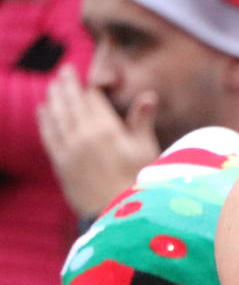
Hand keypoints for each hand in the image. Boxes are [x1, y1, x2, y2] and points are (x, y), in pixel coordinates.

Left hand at [37, 65, 159, 218]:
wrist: (121, 214)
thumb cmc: (141, 183)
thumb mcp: (147, 150)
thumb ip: (142, 121)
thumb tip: (148, 95)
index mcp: (106, 129)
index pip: (93, 99)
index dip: (91, 86)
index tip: (88, 77)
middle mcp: (83, 134)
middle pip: (71, 101)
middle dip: (68, 84)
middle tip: (65, 69)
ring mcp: (69, 148)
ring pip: (56, 114)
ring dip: (54, 97)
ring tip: (54, 84)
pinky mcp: (60, 163)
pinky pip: (48, 134)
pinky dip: (44, 119)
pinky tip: (43, 110)